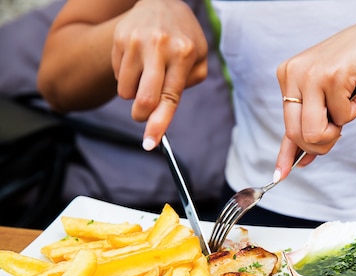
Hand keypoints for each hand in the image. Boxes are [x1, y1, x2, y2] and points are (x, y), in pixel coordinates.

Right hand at [111, 0, 208, 149]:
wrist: (162, 2)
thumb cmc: (185, 39)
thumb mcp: (199, 58)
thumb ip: (189, 84)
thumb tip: (165, 110)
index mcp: (183, 54)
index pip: (170, 97)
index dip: (158, 124)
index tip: (149, 143)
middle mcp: (159, 47)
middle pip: (144, 98)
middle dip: (142, 116)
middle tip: (143, 116)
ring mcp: (136, 41)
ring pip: (126, 90)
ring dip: (134, 94)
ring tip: (147, 77)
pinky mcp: (120, 39)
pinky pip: (117, 75)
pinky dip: (127, 78)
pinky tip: (138, 62)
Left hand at [274, 15, 355, 179]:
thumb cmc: (353, 70)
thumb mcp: (326, 98)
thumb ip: (313, 125)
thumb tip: (303, 160)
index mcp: (287, 78)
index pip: (286, 125)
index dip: (286, 153)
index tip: (280, 175)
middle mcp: (293, 74)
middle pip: (298, 135)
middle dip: (322, 143)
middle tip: (338, 128)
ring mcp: (310, 74)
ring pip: (314, 133)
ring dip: (338, 128)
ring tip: (346, 104)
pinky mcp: (332, 76)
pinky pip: (341, 118)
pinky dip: (354, 110)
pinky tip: (355, 90)